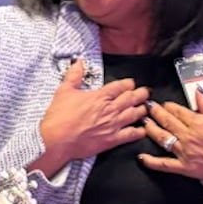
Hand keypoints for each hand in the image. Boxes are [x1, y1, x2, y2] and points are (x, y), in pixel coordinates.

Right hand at [32, 60, 148, 174]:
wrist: (57, 139)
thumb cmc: (59, 117)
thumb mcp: (64, 91)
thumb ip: (74, 75)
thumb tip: (78, 63)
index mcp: (100, 96)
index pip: (120, 86)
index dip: (128, 84)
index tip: (131, 83)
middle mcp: (109, 109)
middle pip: (131, 99)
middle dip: (140, 94)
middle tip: (145, 92)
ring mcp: (112, 125)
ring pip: (134, 115)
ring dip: (141, 110)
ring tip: (145, 108)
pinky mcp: (111, 140)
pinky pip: (130, 135)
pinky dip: (138, 132)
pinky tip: (142, 130)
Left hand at [140, 89, 202, 181]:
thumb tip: (197, 91)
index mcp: (199, 122)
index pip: (178, 111)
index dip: (169, 107)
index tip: (164, 104)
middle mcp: (189, 136)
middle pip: (168, 122)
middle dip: (156, 113)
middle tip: (147, 107)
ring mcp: (185, 153)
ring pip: (163, 139)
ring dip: (151, 129)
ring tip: (143, 122)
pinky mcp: (185, 168)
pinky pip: (165, 165)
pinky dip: (152, 161)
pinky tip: (142, 157)